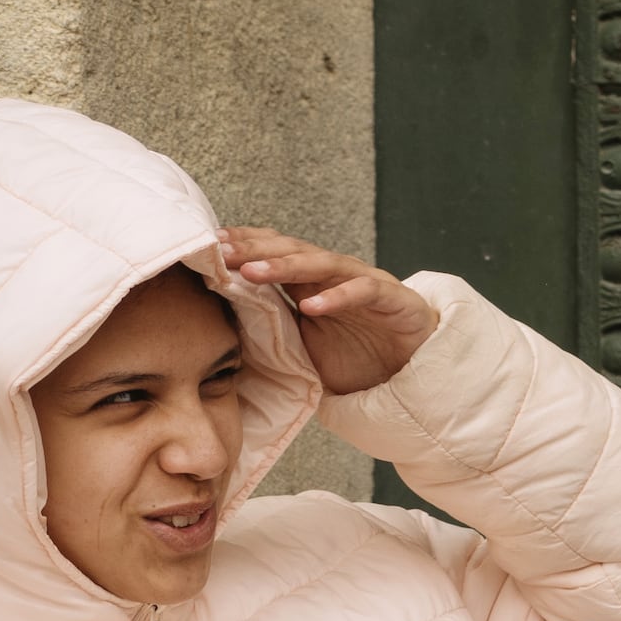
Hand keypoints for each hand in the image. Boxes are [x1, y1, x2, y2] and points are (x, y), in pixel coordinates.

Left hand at [217, 233, 439, 397]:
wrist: (411, 375)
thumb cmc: (355, 358)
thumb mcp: (301, 346)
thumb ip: (270, 330)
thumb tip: (216, 326)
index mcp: (311, 282)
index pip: (274, 251)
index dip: (244, 245)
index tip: (208, 246)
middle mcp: (336, 276)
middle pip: (292, 249)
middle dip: (254, 249)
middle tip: (220, 253)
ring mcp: (365, 283)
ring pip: (323, 263)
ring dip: (286, 265)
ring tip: (252, 273)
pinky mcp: (394, 300)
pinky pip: (364, 290)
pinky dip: (338, 296)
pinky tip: (312, 306)